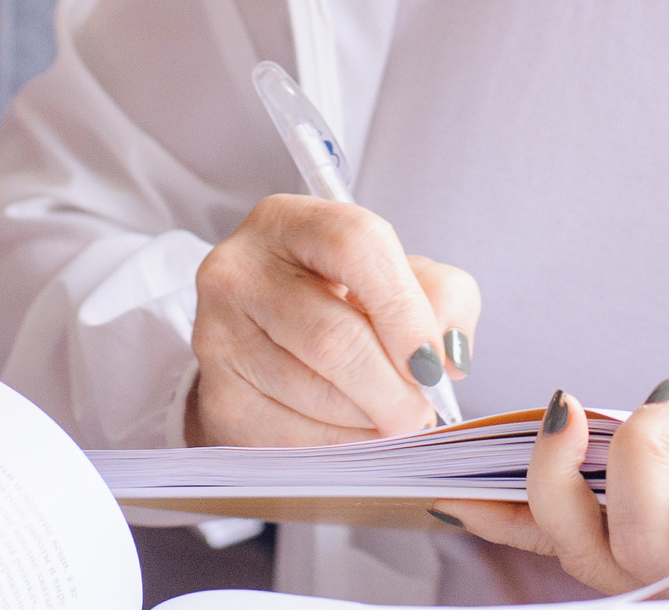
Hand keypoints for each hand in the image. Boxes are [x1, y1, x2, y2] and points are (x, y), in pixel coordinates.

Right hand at [186, 193, 478, 446]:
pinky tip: (351, 429)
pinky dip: (342, 445)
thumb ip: (441, 296)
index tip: (434, 361)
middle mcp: (239, 271)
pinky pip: (295, 437)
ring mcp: (218, 336)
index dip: (405, 308)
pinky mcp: (218, 398)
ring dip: (372, 419)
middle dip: (395, 387)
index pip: (355, 245)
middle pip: (334, 337)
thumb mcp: (395, 276)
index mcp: (287, 222)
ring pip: (317, 393)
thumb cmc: (342, 301)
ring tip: (387, 413)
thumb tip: (450, 354)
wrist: (265, 341)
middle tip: (422, 407)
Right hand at [438, 384, 668, 607]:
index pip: (563, 542)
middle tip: (576, 404)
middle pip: (591, 549)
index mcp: (668, 565)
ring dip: (643, 459)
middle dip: (559, 471)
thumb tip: (587, 416)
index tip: (453, 480)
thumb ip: (668, 457)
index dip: (504, 513)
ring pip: (647, 544)